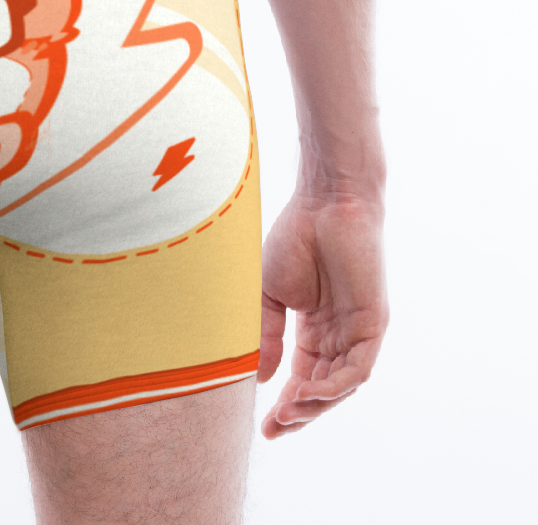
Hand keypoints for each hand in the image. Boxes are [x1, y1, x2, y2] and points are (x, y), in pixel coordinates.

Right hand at [258, 184, 387, 438]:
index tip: (262, 427)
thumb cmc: (295, 238)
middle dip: (299, 414)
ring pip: (342, 385)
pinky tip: (309, 392)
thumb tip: (258, 378)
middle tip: (273, 428)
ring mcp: (358, 331)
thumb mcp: (270, 295)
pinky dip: (336, 385)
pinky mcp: (374, 322)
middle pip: (323, 389)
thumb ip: (266, 335)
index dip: (284, 405)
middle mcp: (339, 335)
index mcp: (314, 328)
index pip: (302, 378)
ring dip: (315, 404)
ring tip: (288, 412)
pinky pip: (358, 367)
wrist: (324, 203)